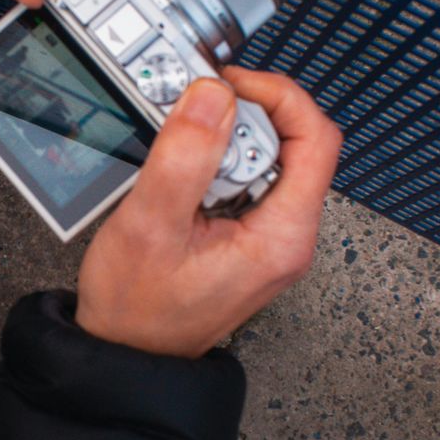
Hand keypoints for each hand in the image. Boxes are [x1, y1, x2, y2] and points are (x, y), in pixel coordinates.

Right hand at [75, 69, 342, 357]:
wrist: (124, 355)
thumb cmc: (137, 310)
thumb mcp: (149, 226)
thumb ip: (183, 158)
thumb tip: (211, 96)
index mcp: (282, 237)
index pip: (316, 139)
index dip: (277, 97)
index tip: (228, 85)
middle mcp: (285, 236)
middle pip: (291, 142)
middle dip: (238, 117)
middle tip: (189, 114)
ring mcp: (266, 237)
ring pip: (262, 158)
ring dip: (220, 140)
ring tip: (176, 147)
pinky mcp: (243, 234)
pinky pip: (241, 179)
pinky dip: (210, 162)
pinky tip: (177, 171)